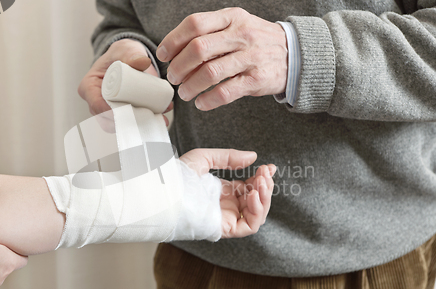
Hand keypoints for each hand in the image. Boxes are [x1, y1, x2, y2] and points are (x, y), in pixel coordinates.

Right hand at [78, 38, 171, 125]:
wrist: (129, 59)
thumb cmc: (121, 54)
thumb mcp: (126, 51)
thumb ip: (133, 55)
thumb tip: (143, 62)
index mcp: (89, 87)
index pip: (96, 105)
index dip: (110, 112)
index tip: (128, 111)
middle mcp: (96, 102)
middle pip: (107, 120)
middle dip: (128, 122)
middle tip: (147, 116)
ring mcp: (108, 111)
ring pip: (120, 125)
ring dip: (138, 125)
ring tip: (157, 118)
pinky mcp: (122, 115)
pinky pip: (130, 124)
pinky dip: (144, 124)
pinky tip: (159, 120)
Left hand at [156, 7, 287, 110]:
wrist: (295, 54)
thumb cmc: (257, 41)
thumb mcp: (237, 25)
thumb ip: (210, 32)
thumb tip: (175, 50)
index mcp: (231, 17)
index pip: (194, 24)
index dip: (173, 41)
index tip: (163, 55)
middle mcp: (241, 34)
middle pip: (198, 49)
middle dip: (178, 66)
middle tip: (173, 78)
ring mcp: (251, 57)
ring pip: (210, 72)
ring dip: (190, 86)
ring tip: (184, 93)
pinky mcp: (257, 79)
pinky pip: (226, 92)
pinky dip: (208, 100)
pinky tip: (201, 103)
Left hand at [180, 149, 275, 237]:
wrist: (166, 191)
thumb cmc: (177, 176)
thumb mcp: (205, 158)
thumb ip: (229, 157)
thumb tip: (253, 156)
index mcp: (222, 192)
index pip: (250, 188)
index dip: (262, 179)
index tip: (269, 167)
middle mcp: (226, 206)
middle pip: (256, 201)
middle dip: (265, 186)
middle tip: (266, 173)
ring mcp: (226, 218)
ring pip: (256, 214)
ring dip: (264, 198)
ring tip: (262, 182)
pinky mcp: (225, 228)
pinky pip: (249, 226)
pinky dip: (257, 212)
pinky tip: (253, 195)